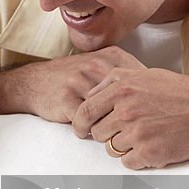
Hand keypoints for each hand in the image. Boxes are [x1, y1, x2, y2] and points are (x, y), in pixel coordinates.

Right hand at [14, 47, 144, 122]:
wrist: (33, 83)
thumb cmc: (71, 78)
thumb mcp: (100, 65)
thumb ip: (125, 73)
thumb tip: (155, 90)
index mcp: (110, 56)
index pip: (142, 78)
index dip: (149, 98)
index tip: (151, 110)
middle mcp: (97, 66)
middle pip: (129, 96)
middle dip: (135, 115)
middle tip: (139, 128)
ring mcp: (81, 82)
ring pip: (109, 111)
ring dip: (114, 126)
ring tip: (114, 133)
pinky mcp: (67, 99)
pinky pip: (87, 121)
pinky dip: (92, 130)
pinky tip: (90, 131)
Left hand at [71, 68, 188, 168]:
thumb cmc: (181, 92)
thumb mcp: (145, 75)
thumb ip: (115, 81)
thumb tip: (91, 94)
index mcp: (121, 89)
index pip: (85, 111)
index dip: (79, 123)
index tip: (80, 130)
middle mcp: (125, 110)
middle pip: (97, 133)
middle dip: (107, 135)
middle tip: (127, 131)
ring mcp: (137, 133)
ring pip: (112, 149)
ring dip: (124, 147)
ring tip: (146, 136)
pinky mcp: (149, 153)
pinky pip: (128, 163)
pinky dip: (138, 159)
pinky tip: (153, 147)